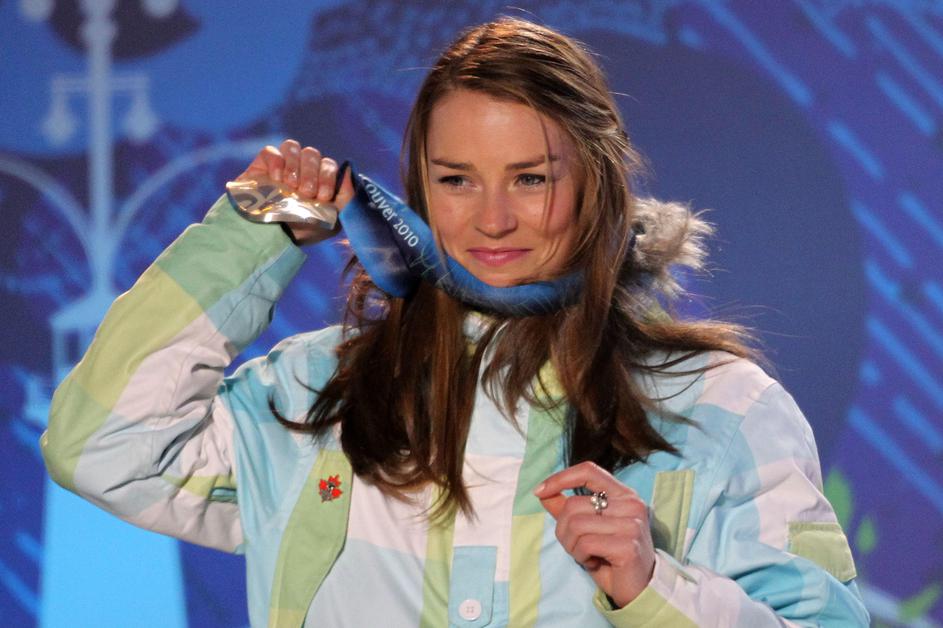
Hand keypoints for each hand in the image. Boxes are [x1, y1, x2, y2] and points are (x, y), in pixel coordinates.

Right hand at [235, 139, 354, 243]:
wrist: (271, 237)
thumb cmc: (303, 231)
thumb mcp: (332, 220)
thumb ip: (346, 197)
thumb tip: (350, 171)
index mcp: (319, 179)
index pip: (328, 164)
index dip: (328, 176)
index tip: (323, 196)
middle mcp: (302, 170)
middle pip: (312, 153)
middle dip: (312, 172)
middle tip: (306, 192)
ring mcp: (282, 166)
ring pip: (292, 147)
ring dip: (295, 165)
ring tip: (291, 186)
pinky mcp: (262, 166)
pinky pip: (271, 151)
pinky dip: (277, 162)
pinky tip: (277, 179)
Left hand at [534, 461, 655, 607]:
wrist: (640, 589)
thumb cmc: (611, 556)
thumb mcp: (587, 528)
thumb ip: (567, 508)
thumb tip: (542, 492)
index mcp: (623, 494)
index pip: (588, 470)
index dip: (560, 478)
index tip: (540, 491)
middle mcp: (631, 504)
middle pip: (574, 505)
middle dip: (563, 530)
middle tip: (576, 546)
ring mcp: (632, 523)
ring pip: (576, 524)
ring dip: (572, 545)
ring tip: (586, 555)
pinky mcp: (628, 545)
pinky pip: (585, 543)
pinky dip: (581, 556)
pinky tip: (594, 562)